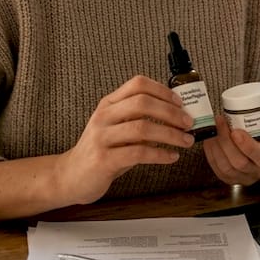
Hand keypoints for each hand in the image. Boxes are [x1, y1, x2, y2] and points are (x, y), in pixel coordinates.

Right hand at [56, 75, 194, 203]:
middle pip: (142, 103)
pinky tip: (172, 157)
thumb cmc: (101, 151)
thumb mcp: (116, 128)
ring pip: (142, 128)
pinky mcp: (104, 160)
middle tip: (189, 123)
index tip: (180, 102)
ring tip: (186, 141)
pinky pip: (138, 153)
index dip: (162, 90)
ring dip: (170, 134)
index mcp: (109, 104)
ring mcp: (102, 137)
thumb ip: (138, 118)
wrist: (71, 176)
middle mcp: (104, 116)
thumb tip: (176, 114)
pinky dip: (160, 154)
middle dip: (171, 112)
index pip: (137, 84)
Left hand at [202, 87, 259, 185]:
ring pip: (226, 167)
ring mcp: (245, 178)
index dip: (247, 146)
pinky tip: (209, 141)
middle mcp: (259, 172)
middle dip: (225, 142)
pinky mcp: (231, 180)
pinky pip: (218, 170)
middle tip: (219, 121)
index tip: (235, 131)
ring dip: (216, 148)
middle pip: (239, 162)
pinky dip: (211, 155)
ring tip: (212, 129)